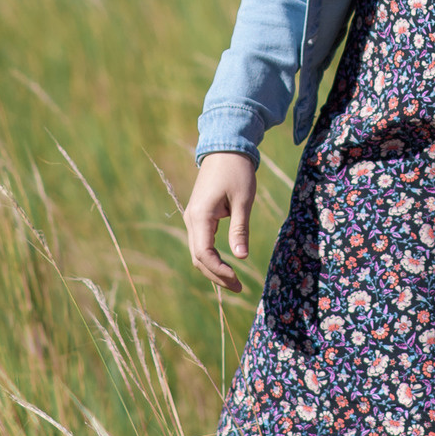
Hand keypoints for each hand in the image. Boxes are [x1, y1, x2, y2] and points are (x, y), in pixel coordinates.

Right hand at [183, 151, 258, 291]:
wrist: (225, 148)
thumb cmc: (237, 171)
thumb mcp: (243, 200)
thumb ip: (240, 229)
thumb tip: (242, 257)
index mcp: (200, 216)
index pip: (203, 253)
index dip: (218, 270)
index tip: (237, 279)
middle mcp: (191, 219)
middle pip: (198, 258)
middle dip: (216, 275)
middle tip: (239, 287)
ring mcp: (193, 218)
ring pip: (198, 252)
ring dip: (214, 269)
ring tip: (234, 281)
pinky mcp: (199, 216)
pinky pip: (201, 243)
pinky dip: (212, 257)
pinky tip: (226, 265)